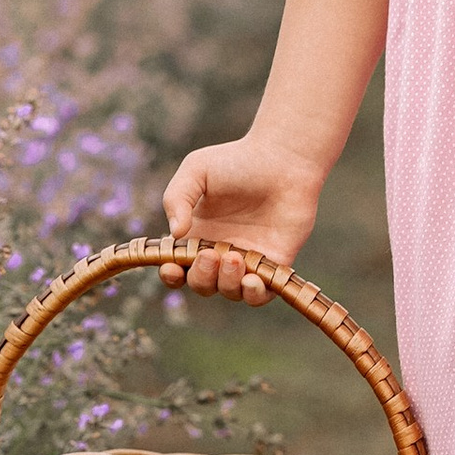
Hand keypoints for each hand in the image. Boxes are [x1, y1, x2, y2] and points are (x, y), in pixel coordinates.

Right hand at [160, 138, 322, 302]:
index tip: (171, 267)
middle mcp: (220, 252)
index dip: (171, 274)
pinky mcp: (274, 263)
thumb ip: (177, 198)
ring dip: (227, 282)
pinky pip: (261, 294)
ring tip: (234, 258)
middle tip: (210, 254)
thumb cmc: (237, 161)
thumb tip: (175, 234)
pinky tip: (252, 280)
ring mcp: (247, 260)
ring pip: (229, 291)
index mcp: (197, 234)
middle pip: (201, 284)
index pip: (177, 266)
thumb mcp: (196, 171)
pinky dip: (254, 295)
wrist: (283, 159)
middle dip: (201, 276)